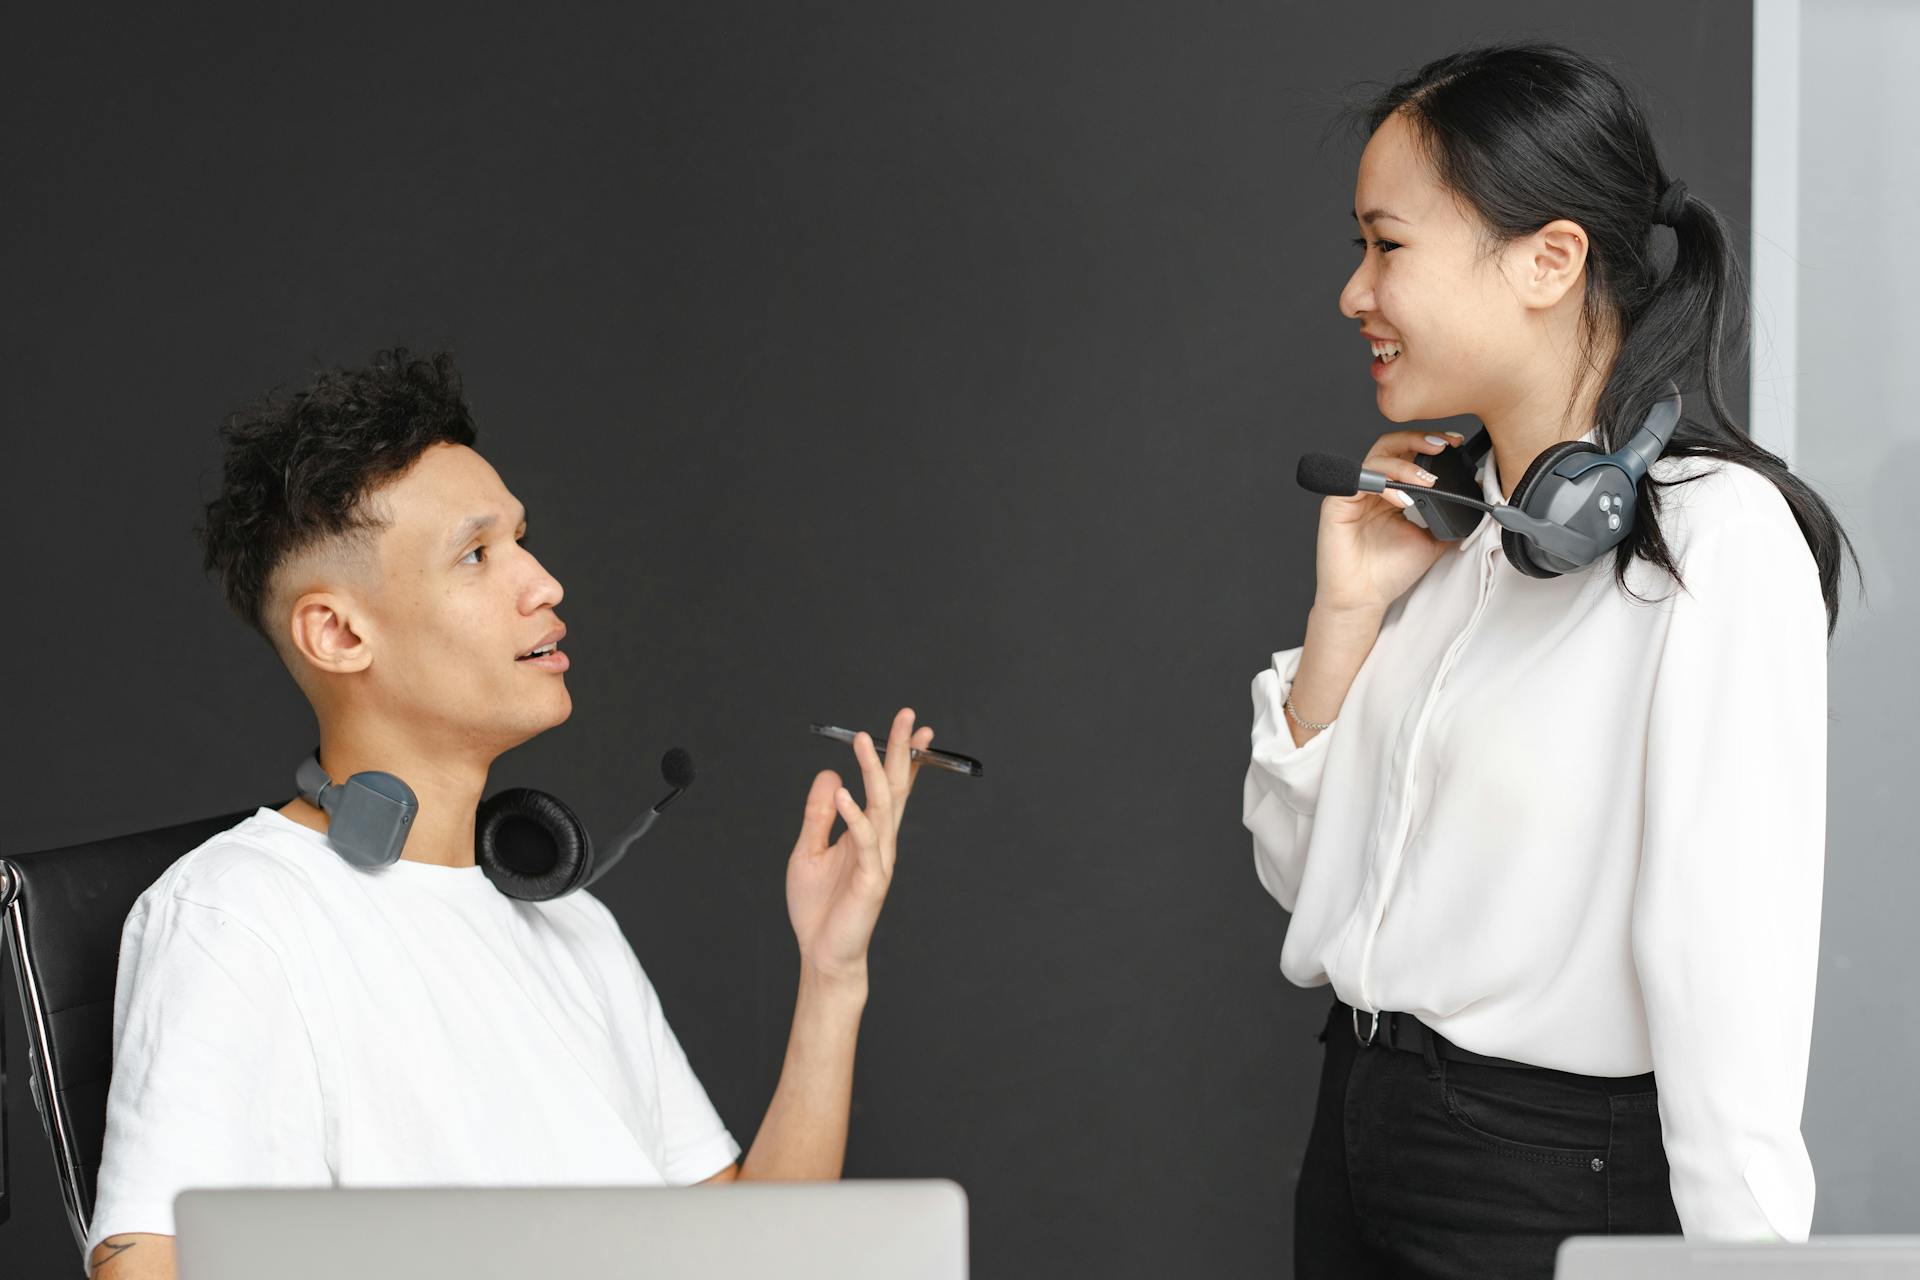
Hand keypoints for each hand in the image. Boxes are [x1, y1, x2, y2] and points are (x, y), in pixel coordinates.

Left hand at [785, 706, 932, 983]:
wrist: (822, 953)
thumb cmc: (818, 907)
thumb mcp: (808, 850)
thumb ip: (818, 814)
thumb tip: (830, 775)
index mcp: (868, 833)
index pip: (890, 788)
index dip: (902, 758)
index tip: (911, 727)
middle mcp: (880, 841)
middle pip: (894, 787)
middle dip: (901, 750)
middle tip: (907, 715)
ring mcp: (879, 859)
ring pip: (881, 806)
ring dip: (875, 771)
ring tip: (866, 740)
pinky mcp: (871, 880)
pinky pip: (864, 841)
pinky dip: (854, 815)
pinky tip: (844, 792)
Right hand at [1313, 428, 1463, 615]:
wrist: (1364, 599)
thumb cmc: (1389, 573)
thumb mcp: (1431, 540)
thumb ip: (1445, 516)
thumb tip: (1475, 501)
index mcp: (1390, 492)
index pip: (1407, 454)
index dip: (1429, 443)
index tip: (1456, 444)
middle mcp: (1371, 488)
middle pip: (1390, 445)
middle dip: (1418, 440)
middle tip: (1444, 446)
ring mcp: (1353, 494)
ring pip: (1377, 459)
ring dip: (1405, 465)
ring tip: (1427, 481)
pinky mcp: (1337, 504)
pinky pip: (1359, 481)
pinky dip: (1384, 485)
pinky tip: (1402, 499)